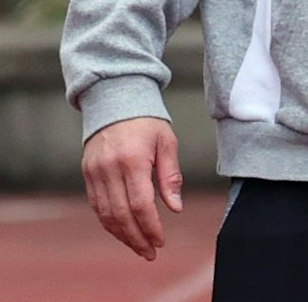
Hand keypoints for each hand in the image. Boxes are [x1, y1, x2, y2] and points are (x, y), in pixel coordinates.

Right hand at [81, 117, 182, 259]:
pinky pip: (96, 205)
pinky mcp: (87, 174)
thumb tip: (175, 208)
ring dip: (121, 235)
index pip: (140, 204)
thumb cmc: (147, 121)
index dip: (150, 227)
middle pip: (120, 215)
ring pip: (105, 214)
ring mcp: (94, 173)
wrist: (114, 101)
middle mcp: (109, 170)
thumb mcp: (167, 142)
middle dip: (136, 238)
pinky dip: (109, 222)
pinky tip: (123, 230)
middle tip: (150, 252)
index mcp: (132, 161)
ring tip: (138, 247)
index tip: (160, 240)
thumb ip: (171, 176)